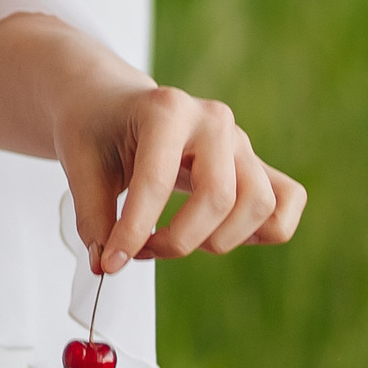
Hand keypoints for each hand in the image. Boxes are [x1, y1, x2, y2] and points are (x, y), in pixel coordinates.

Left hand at [59, 70, 306, 271]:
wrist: (111, 101)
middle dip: (180, 240)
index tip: (111, 262)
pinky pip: (287, 201)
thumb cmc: (95, 130)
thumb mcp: (80, 165)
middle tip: (143, 249)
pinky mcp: (256, 162)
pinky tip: (218, 231)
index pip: (158, 180)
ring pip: (259, 204)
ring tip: (176, 239)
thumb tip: (106, 265)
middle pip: (220, 197)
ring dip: (218, 240)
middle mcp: (212, 120)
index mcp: (165, 109)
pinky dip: (261, 230)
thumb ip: (93, 218)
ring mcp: (240, 140)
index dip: (134, 231)